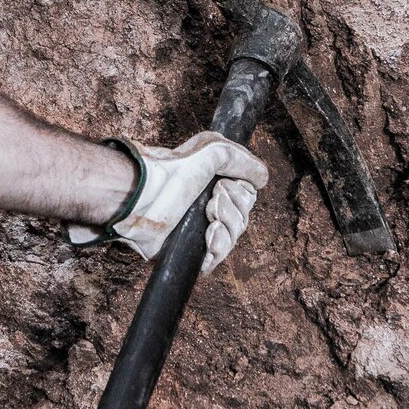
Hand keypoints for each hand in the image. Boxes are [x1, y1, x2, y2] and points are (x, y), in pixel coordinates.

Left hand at [69, 131, 267, 273]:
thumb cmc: (173, 171)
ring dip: (226, 225)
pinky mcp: (189, 252)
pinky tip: (208, 235)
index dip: (242, 195)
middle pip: (243, 219)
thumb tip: (263, 178)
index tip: (223, 185)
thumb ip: (243, 161)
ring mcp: (198, 231)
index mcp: (213, 186)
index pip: (247, 199)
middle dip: (232, 209)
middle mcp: (207, 209)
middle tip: (212, 200)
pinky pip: (218, 258)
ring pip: (234, 238)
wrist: (145, 197)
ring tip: (208, 215)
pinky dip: (218, 246)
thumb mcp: (214, 151)